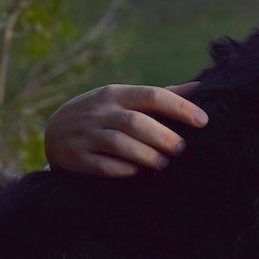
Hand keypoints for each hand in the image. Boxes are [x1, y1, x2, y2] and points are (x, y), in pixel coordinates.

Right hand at [44, 83, 207, 176]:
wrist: (55, 129)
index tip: (203, 121)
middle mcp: (101, 111)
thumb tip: (199, 86)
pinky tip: (136, 172)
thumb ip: (160, 95)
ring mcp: (87, 134)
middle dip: (163, 137)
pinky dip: (122, 169)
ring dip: (146, 155)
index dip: (180, 108)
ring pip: (120, 144)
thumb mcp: (125, 98)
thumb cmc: (103, 113)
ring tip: (163, 163)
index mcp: (117, 93)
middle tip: (181, 148)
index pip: (152, 95)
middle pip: (137, 122)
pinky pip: (102, 165)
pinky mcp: (77, 157)